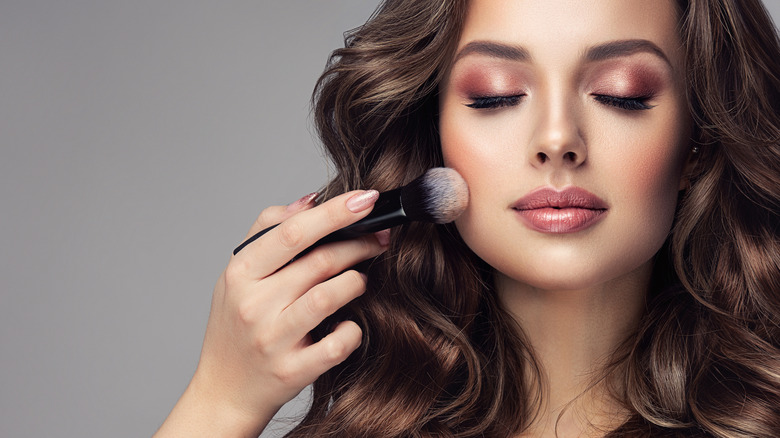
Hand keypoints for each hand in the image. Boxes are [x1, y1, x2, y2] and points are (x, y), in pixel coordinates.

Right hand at [155, 190, 388, 436]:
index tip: (366, 198)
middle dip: (359, 244)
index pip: (293, 231)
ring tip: (361, 279)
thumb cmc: (235, 326)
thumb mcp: (237, 275)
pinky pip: (338, 343)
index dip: (335, 212)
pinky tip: (350, 323)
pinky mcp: (292, 371)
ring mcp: (272, 339)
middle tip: (380, 238)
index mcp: (240, 273)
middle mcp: (253, 304)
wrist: (223, 392)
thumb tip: (311, 200)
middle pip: (319, 260)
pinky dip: (352, 330)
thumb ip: (269, 232)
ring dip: (357, 281)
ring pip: (330, 296)